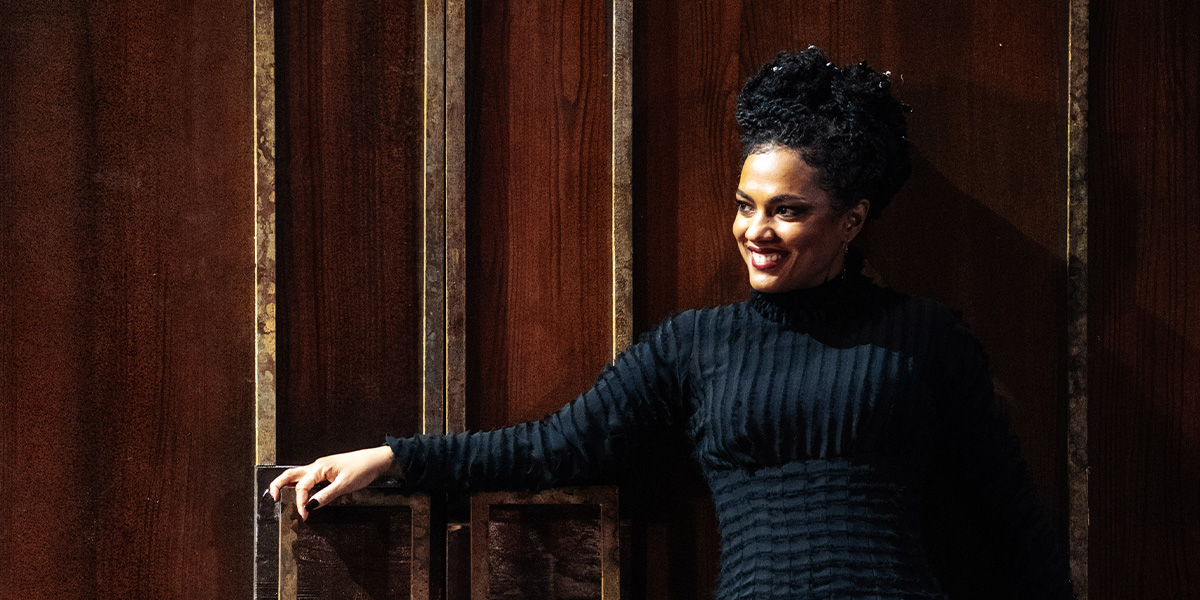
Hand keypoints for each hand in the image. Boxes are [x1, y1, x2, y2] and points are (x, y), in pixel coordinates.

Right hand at [267, 445, 395, 519]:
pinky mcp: (325, 471)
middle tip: (273, 498)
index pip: (302, 487)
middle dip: (278, 485)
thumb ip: (325, 496)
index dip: (300, 503)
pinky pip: (307, 478)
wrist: (375, 460)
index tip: (304, 515)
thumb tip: (310, 505)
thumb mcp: (344, 485)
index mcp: (319, 468)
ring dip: (287, 485)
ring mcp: (320, 468)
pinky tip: (300, 493)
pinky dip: (299, 485)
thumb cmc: (362, 469)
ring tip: (280, 496)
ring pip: (297, 475)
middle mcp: (317, 466)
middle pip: (290, 475)